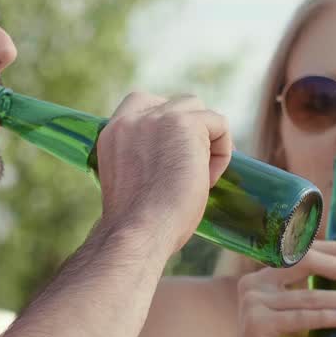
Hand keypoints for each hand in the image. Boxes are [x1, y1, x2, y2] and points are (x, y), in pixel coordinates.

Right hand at [95, 92, 232, 253]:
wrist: (140, 232)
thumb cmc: (140, 224)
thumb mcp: (133, 180)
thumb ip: (144, 157)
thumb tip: (177, 156)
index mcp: (113, 132)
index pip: (142, 104)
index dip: (167, 126)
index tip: (173, 157)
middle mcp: (131, 119)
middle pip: (175, 104)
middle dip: (191, 132)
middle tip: (192, 170)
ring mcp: (157, 118)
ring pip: (198, 109)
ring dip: (207, 140)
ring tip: (200, 176)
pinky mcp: (185, 123)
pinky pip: (219, 124)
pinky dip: (222, 152)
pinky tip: (207, 179)